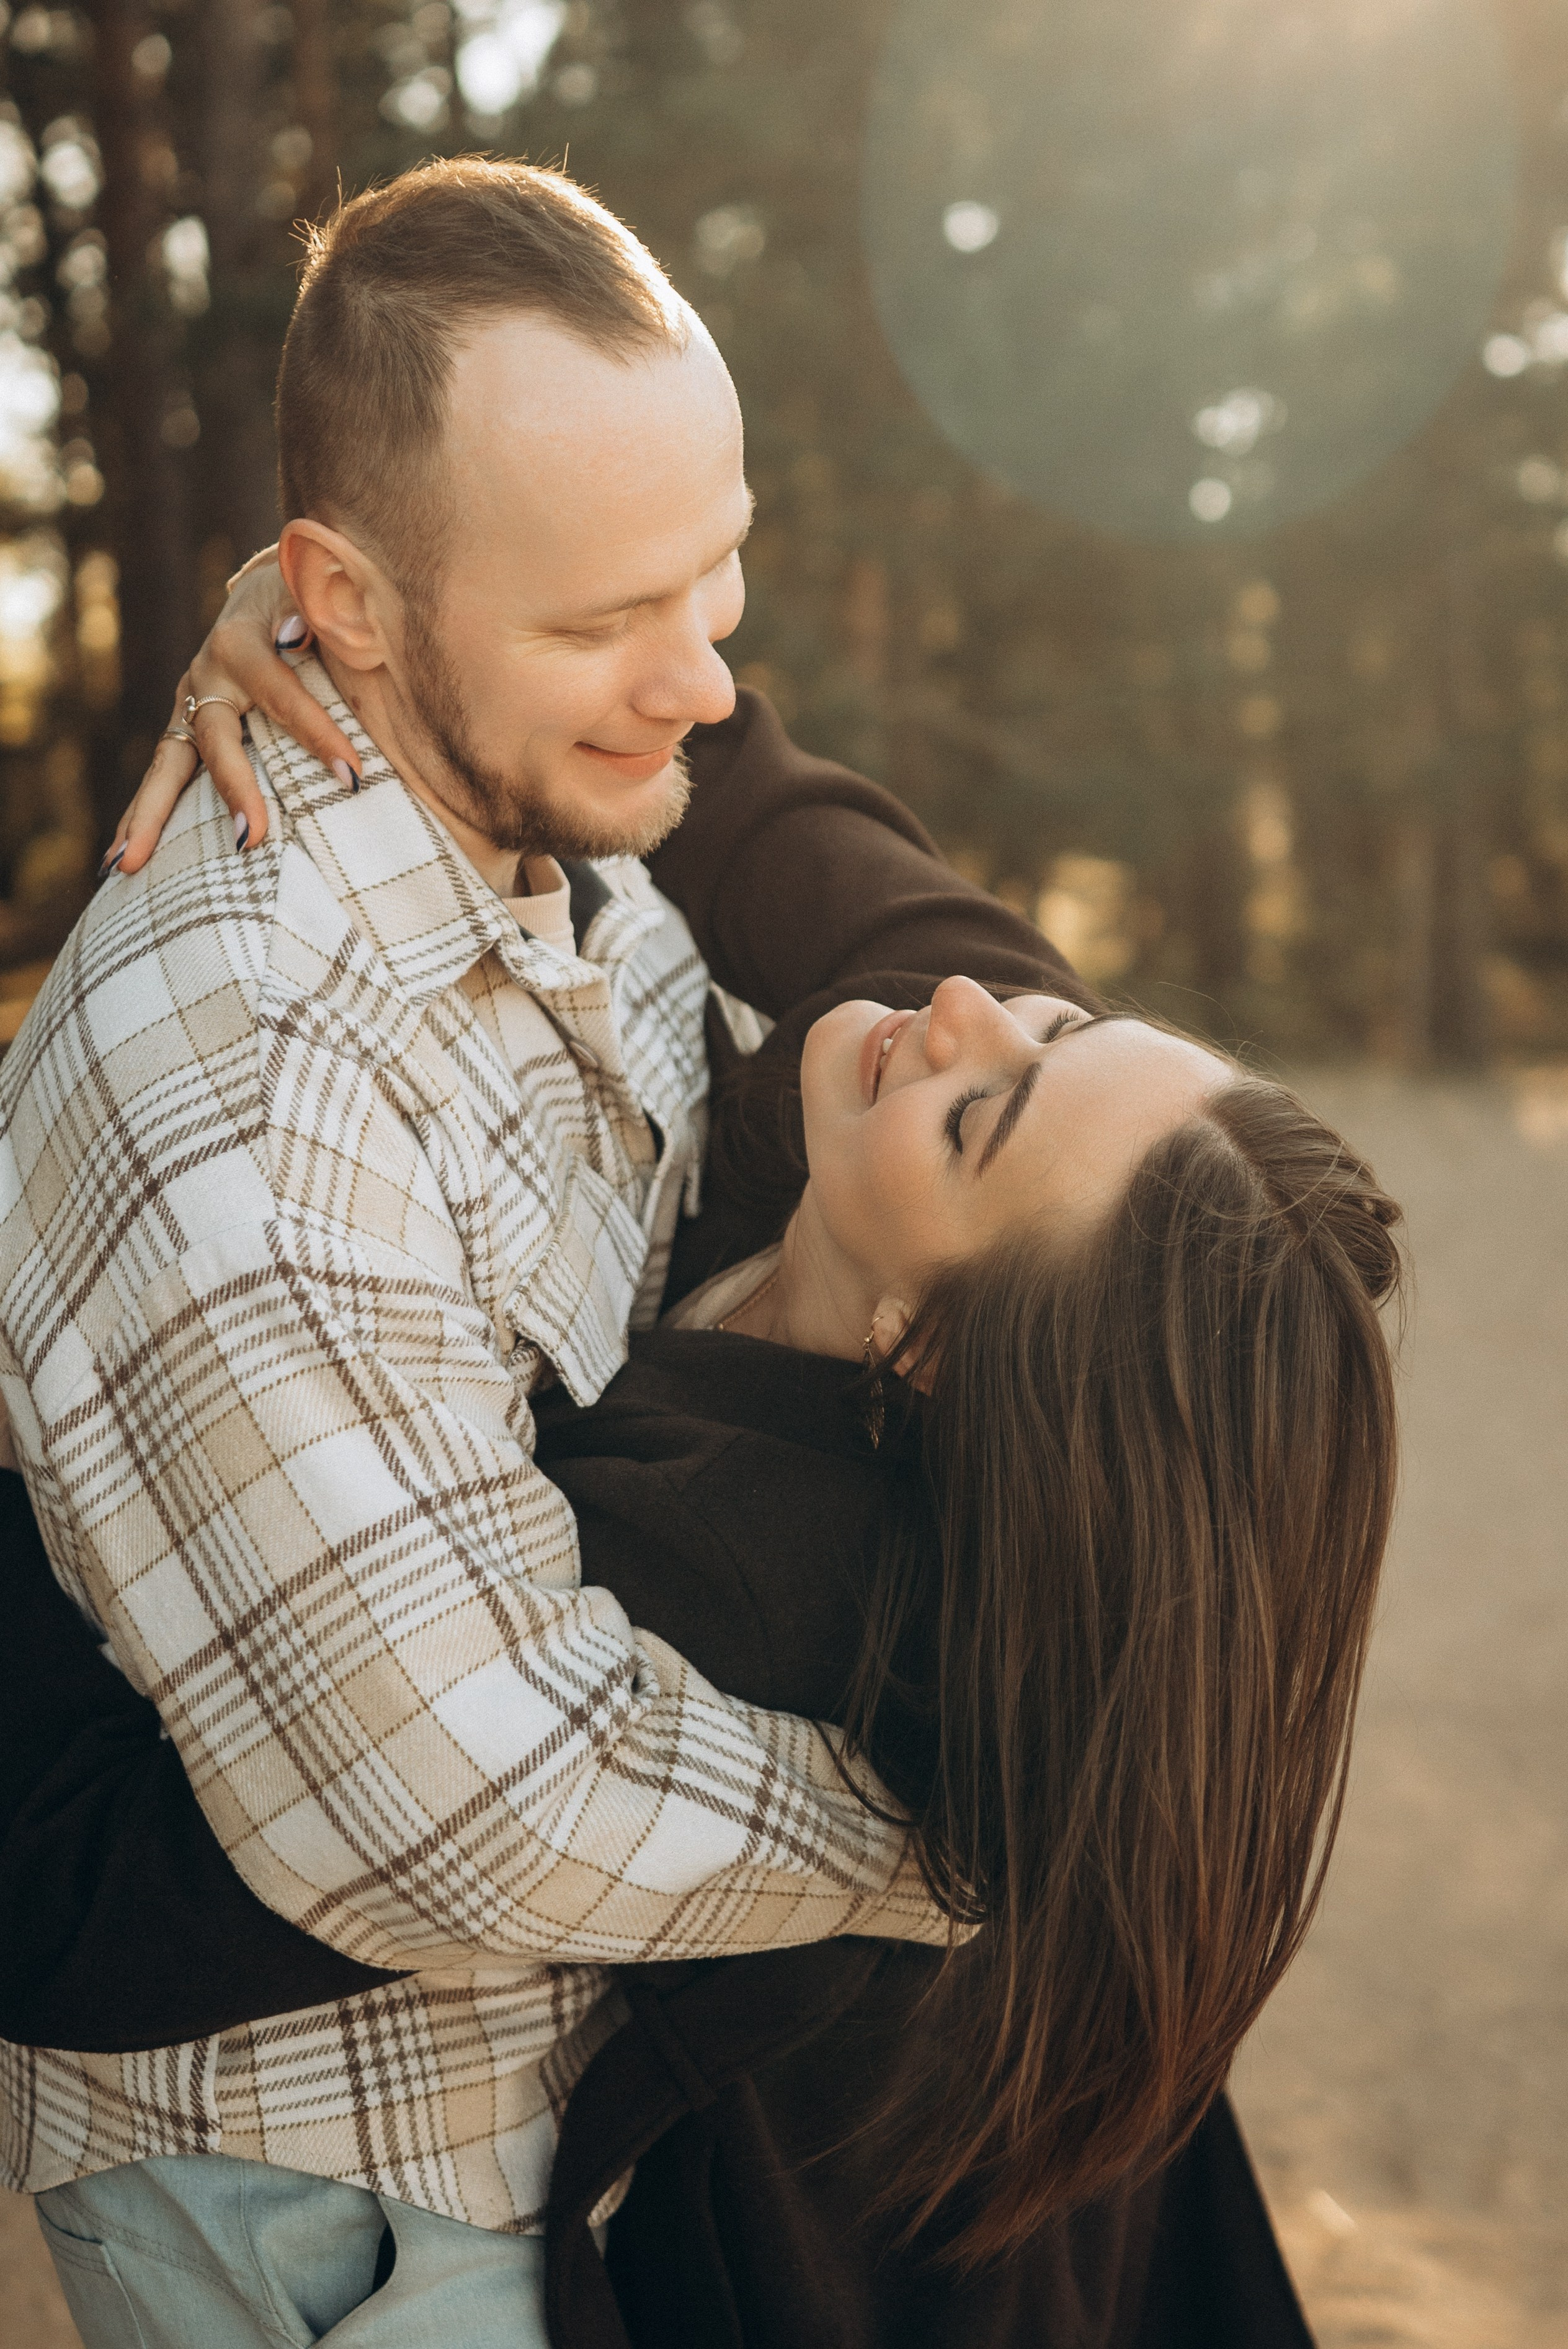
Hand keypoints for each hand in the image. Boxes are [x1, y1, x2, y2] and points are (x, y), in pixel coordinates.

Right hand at [102, 547, 361, 876]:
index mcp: (241, 643)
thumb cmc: (305, 597)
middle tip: (251, 839)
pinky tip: (120, 861)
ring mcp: (189, 705)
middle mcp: (205, 675)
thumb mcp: (313, 589)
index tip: (352, 776)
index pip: (281, 693)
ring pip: (167, 767)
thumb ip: (315, 608)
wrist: (268, 590)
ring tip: (126, 866)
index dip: (318, 732)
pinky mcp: (186, 728)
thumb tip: (294, 637)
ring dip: (149, 817)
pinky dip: (142, 817)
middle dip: (233, 788)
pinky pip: (163, 778)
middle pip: (212, 738)